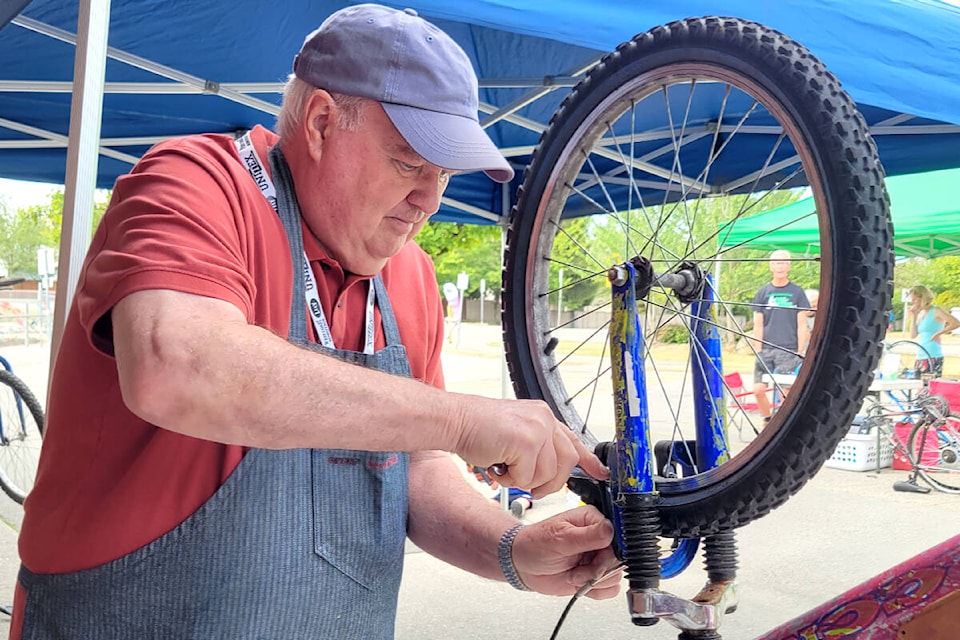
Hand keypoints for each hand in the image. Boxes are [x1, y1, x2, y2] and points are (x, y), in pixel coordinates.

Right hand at [451, 395, 608, 496]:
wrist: (454, 420)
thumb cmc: (477, 429)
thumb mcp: (514, 433)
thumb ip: (535, 445)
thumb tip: (549, 470)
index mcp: (542, 416)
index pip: (573, 440)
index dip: (589, 461)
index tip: (601, 474)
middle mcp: (544, 418)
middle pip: (566, 463)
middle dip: (549, 483)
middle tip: (528, 485)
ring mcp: (537, 428)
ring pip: (547, 474)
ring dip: (523, 480)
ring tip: (504, 467)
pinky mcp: (526, 441)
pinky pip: (527, 476)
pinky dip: (510, 479)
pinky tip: (497, 465)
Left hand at [511, 506, 620, 599]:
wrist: (523, 564)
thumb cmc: (535, 544)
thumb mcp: (559, 538)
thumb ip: (587, 536)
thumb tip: (610, 529)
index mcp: (592, 519)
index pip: (618, 535)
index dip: (610, 550)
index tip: (597, 558)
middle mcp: (599, 538)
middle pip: (619, 558)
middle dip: (598, 569)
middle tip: (578, 569)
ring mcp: (598, 557)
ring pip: (616, 575)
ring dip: (593, 580)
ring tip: (573, 574)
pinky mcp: (596, 575)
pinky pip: (609, 589)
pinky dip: (594, 590)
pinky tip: (578, 582)